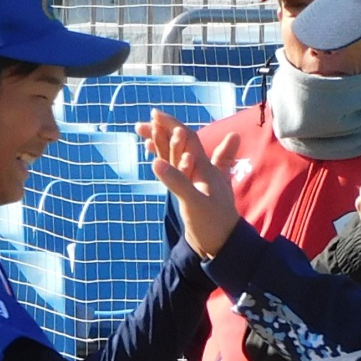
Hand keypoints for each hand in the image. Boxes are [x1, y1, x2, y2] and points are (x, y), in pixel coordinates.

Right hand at [138, 110, 241, 257]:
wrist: (222, 245)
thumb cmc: (213, 224)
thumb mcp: (194, 203)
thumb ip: (177, 181)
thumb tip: (155, 162)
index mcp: (204, 168)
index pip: (187, 137)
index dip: (170, 124)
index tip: (152, 115)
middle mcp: (201, 170)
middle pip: (179, 143)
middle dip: (160, 133)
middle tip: (138, 126)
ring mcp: (196, 181)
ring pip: (177, 156)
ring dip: (162, 144)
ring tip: (145, 136)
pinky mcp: (191, 192)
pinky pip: (176, 170)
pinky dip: (165, 162)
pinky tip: (157, 161)